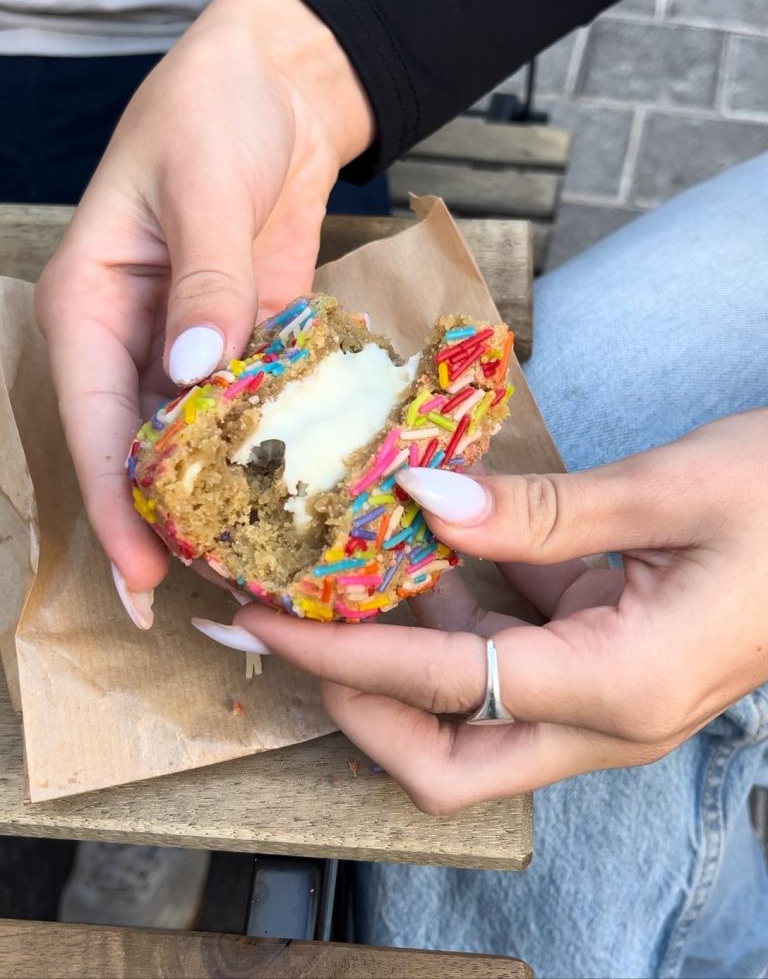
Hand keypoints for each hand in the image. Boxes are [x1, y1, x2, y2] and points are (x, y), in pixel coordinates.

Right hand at [34, 0, 372, 626]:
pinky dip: (270, 449)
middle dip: (168, 523)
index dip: (112, 504)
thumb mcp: (201, 186)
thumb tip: (192, 372)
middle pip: (137, 449)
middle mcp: (131, 338)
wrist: (278, 81)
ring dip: (223, 499)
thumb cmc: (212, 110)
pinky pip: (251, 408)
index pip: (90, 420)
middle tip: (212, 597)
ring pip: (194, 441)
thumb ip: (205, 280)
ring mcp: (190, 345)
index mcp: (87, 304)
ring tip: (260, 566)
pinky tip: (300, 495)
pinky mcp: (246, 340)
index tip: (141, 577)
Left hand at [225, 410, 767, 812]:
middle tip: (291, 625)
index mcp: (623, 685)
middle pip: (447, 763)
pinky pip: (509, 661)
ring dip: (399, 652)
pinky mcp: (609, 664)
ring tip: (338, 571)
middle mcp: (610, 719)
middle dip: (357, 702)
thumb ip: (536, 510)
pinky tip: (429, 547)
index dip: (341, 655)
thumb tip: (420, 501)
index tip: (262, 621)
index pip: (444, 687)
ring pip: (471, 717)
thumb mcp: (666, 489)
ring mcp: (609, 699)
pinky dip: (457, 615)